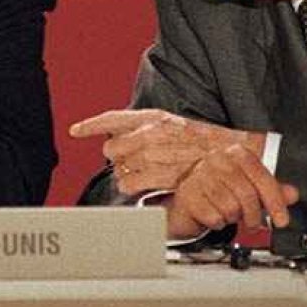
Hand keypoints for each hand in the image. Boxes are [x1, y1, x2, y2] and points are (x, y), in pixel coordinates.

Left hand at [69, 109, 264, 194]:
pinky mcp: (160, 174)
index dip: (91, 125)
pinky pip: (131, 184)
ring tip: (141, 176)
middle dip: (117, 157)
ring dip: (126, 175)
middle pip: (111, 148)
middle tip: (131, 162)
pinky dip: (132, 188)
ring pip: (119, 168)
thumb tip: (123, 135)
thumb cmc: (203, 141)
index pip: (113, 118)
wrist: (230, 155)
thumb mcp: (172, 124)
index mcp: (152, 118)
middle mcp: (150, 134)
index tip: (76, 130)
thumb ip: (146, 128)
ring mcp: (155, 154)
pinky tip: (142, 187)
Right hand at [165, 145, 299, 237]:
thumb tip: (292, 194)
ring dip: (233, 218)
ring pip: (230, 207)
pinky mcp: (188, 194)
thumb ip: (271, 191)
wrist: (188, 201)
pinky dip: (218, 223)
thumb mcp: (250, 189)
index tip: (282, 220)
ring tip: (229, 215)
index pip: (261, 176)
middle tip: (254, 223)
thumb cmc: (220, 192)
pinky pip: (213, 217)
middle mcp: (217, 160)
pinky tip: (214, 216)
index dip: (275, 201)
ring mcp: (200, 176)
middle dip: (254, 215)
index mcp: (236, 154)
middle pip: (247, 194)